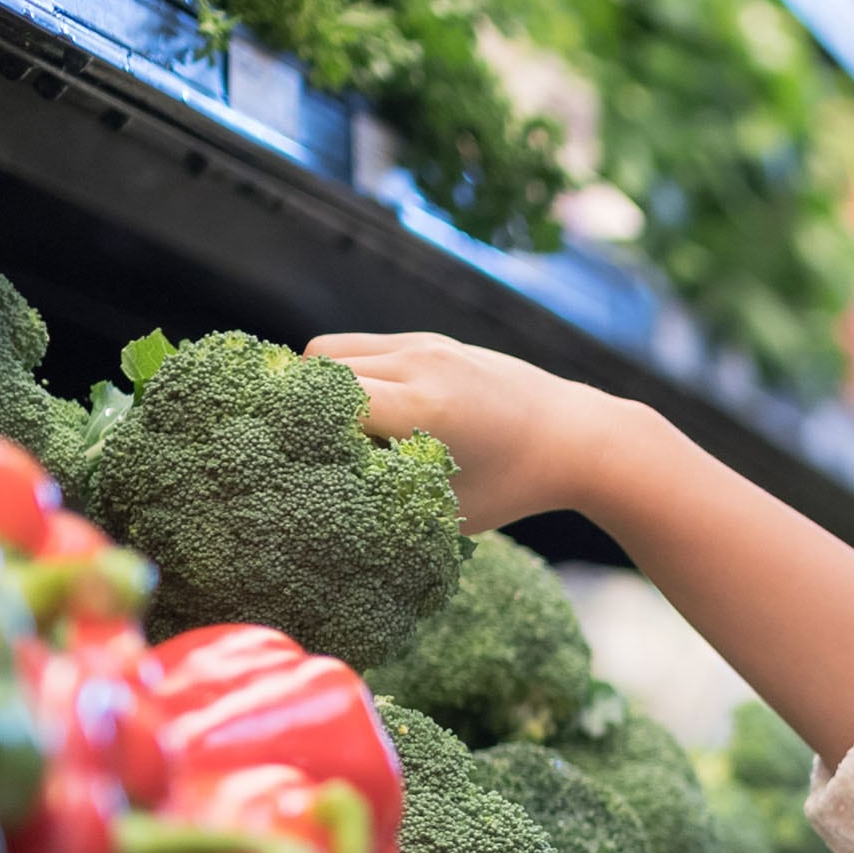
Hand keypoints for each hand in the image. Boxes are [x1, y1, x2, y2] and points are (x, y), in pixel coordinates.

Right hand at [308, 330, 636, 533]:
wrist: (575, 435)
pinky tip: (368, 413)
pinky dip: (349, 374)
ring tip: (336, 431)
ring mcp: (423, 344)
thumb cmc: (513, 487)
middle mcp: (418, 363)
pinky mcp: (429, 339)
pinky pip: (362, 347)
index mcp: (422, 409)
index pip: (322, 399)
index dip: (292, 425)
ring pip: (331, 350)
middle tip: (301, 447)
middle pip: (316, 368)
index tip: (278, 455)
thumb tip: (315, 509)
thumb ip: (383, 504)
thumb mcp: (446, 513)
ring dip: (321, 386)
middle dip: (300, 406)